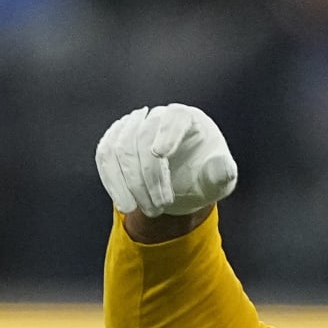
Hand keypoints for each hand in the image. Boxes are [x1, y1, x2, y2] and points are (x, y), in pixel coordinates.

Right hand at [94, 103, 237, 218]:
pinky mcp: (115, 140)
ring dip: (130, 183)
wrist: (184, 184)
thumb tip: (221, 168)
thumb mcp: (219, 180)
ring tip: (146, 211)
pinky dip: (113, 181)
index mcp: (188, 118)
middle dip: (149, 176)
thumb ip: (221, 174)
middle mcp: (158, 116)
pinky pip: (105, 156)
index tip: (160, 154)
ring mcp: (133, 126)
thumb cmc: (205, 177)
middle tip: (161, 207)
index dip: (167, 132)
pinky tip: (125, 203)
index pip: (175, 117)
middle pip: (143, 137)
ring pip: (119, 147)